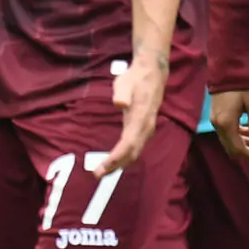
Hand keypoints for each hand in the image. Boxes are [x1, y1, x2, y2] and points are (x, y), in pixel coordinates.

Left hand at [98, 51, 167, 175]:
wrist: (152, 73)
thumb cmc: (134, 78)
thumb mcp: (124, 82)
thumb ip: (121, 93)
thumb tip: (119, 103)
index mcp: (140, 119)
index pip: (127, 145)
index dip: (115, 158)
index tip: (101, 168)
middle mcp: (146, 128)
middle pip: (132, 153)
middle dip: (115, 166)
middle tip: (97, 174)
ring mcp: (147, 129)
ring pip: (135, 152)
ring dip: (120, 164)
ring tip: (103, 171)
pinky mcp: (145, 129)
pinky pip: (136, 148)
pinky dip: (125, 157)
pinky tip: (116, 161)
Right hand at [211, 89, 248, 162]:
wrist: (228, 69)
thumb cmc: (242, 85)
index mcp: (226, 123)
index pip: (238, 148)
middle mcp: (218, 125)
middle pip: (233, 148)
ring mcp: (216, 120)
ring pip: (231, 141)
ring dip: (247, 144)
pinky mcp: (217, 116)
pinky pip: (228, 132)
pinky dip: (240, 136)